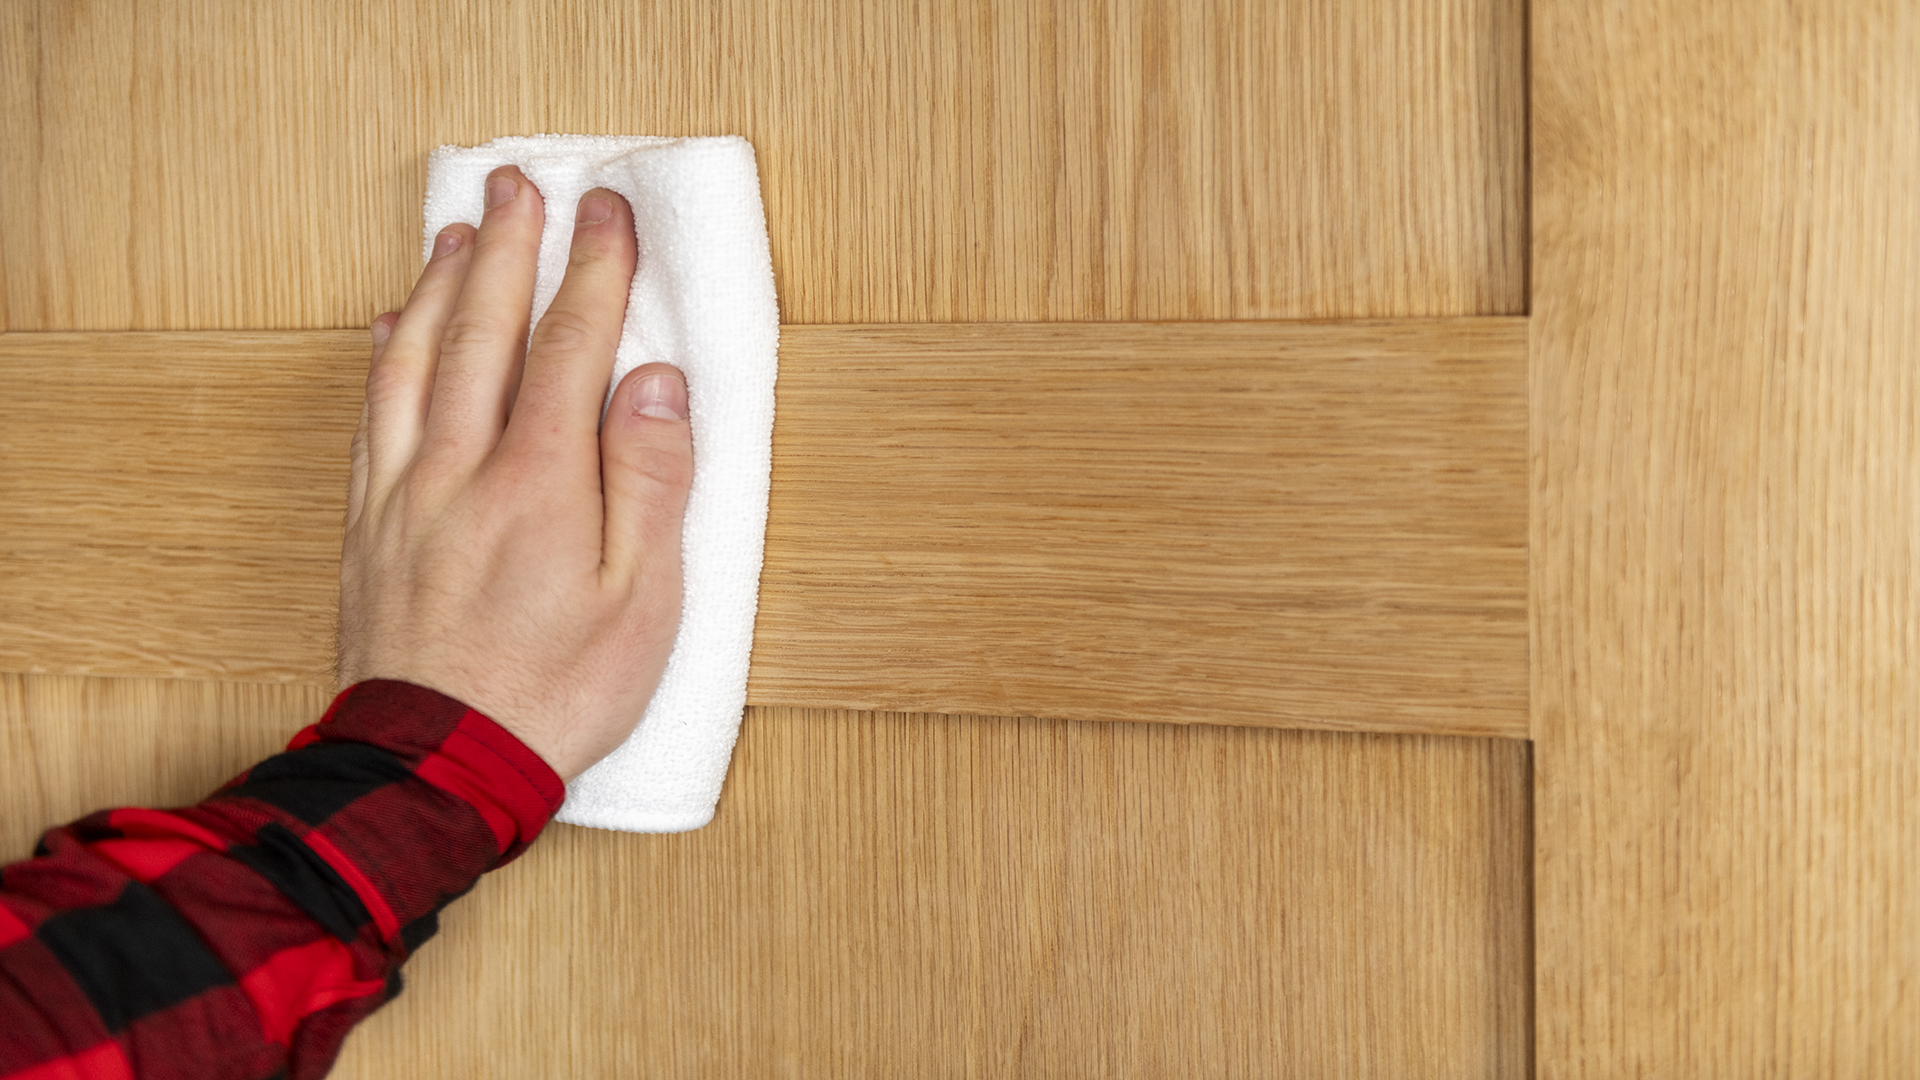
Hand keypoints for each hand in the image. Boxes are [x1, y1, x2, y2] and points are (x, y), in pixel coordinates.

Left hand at [337, 166, 691, 780]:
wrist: (438, 767)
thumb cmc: (555, 693)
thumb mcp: (644, 602)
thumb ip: (652, 482)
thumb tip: (656, 385)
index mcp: (542, 483)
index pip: (570, 348)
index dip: (594, 274)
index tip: (607, 216)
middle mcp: (464, 470)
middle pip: (484, 332)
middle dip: (509, 250)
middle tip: (522, 188)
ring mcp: (406, 493)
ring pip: (417, 361)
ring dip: (440, 287)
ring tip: (459, 233)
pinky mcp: (370, 526)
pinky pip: (372, 416)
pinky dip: (384, 357)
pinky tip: (392, 328)